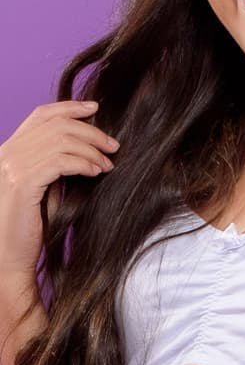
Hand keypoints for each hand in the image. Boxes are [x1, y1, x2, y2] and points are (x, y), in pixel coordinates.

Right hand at [0, 100, 119, 278]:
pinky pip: (61, 161)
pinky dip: (84, 163)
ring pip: (62, 141)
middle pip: (57, 125)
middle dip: (91, 132)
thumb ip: (55, 163)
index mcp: (10, 149)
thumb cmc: (28, 226)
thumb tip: (86, 147)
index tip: (95, 108)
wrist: (8, 258)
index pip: (41, 114)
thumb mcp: (43, 186)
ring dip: (92, 151)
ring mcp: (12, 167)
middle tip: (113, 146)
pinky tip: (96, 172)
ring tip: (108, 165)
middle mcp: (8, 153)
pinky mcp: (22, 183)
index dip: (69, 106)